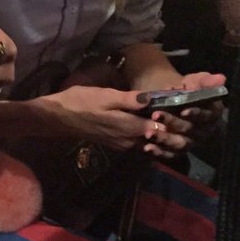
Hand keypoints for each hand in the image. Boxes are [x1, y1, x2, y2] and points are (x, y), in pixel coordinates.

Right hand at [42, 84, 171, 151]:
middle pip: (157, 138)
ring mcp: (122, 145)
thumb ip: (130, 99)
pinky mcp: (116, 144)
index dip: (173, 119)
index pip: (161, 128)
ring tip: (170, 115)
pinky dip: (147, 134)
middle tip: (182, 111)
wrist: (57, 118)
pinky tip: (149, 120)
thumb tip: (152, 98)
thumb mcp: (105, 95)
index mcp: (128, 128)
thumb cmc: (80, 102)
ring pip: (148, 141)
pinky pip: (138, 141)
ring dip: (159, 131)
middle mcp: (128, 141)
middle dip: (170, 127)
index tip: (182, 107)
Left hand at [138, 71, 225, 155]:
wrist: (170, 100)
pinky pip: (170, 155)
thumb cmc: (186, 90)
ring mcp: (191, 142)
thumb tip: (221, 78)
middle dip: (173, 123)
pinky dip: (159, 153)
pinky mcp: (178, 151)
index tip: (184, 111)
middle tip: (156, 116)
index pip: (207, 115)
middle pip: (190, 130)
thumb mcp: (195, 81)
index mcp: (212, 114)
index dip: (196, 114)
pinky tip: (148, 148)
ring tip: (149, 134)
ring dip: (164, 140)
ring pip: (180, 144)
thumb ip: (205, 81)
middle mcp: (203, 130)